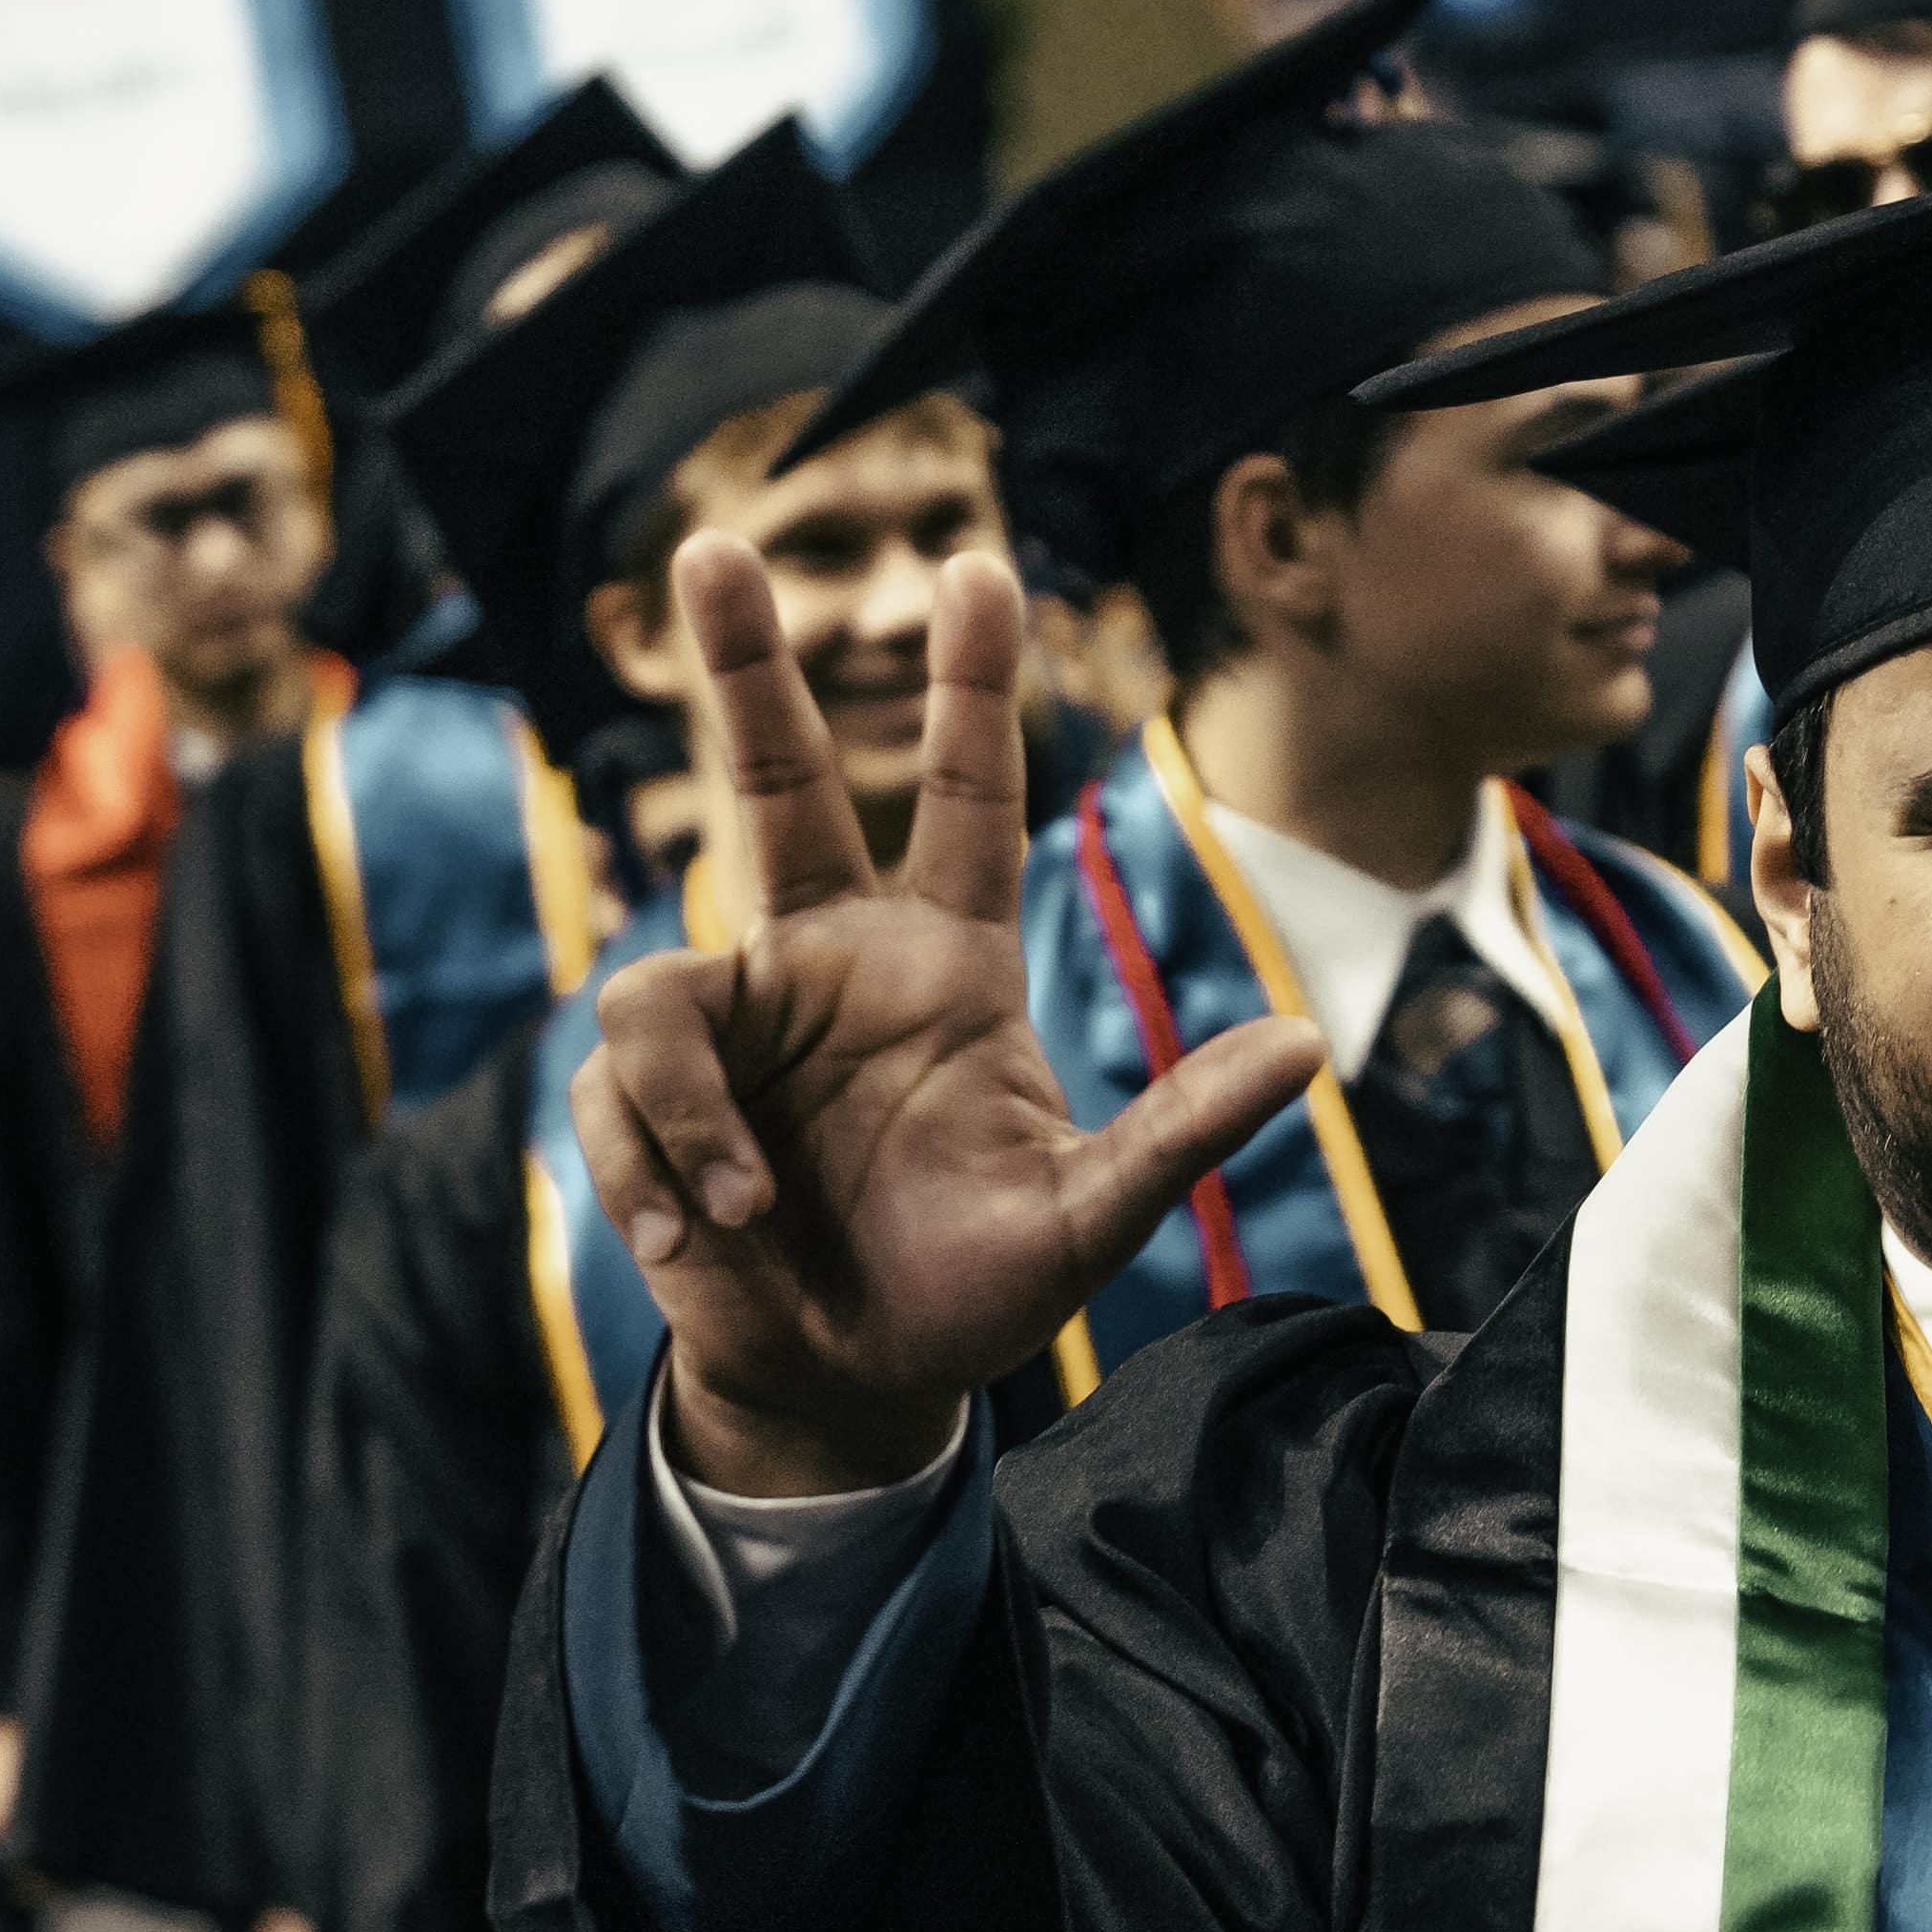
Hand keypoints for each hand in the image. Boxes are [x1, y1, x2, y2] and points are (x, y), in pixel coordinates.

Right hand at [573, 539, 1321, 1497]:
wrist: (850, 1387)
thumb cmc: (973, 1292)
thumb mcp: (1091, 1221)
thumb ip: (1182, 1131)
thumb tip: (1310, 1045)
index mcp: (942, 967)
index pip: (962, 799)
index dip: (969, 687)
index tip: (981, 568)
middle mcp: (828, 965)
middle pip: (774, 782)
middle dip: (745, 663)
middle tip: (714, 544)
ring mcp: (734, 1028)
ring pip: (659, 998)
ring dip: (692, 1111)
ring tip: (746, 1216)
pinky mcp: (650, 1104)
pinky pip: (620, 1098)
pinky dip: (655, 1175)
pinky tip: (695, 1244)